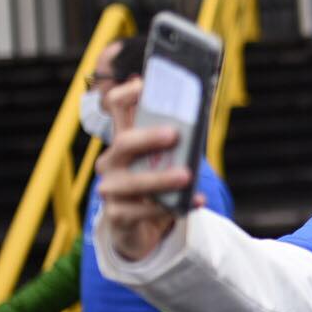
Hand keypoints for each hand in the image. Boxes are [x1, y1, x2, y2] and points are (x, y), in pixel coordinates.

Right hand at [94, 78, 186, 261]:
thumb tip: (201, 116)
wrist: (141, 229)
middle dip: (148, 137)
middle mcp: (111, 162)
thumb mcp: (165, 163)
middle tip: (173, 134)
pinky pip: (144, 210)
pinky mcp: (117, 216)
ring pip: (134, 181)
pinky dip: (172, 206)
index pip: (116, 108)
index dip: (127, 93)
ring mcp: (110, 189)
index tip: (144, 83)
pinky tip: (195, 201)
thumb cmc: (157, 187)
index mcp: (124, 141)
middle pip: (124, 143)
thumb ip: (177, 142)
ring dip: (161, 177)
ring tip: (186, 176)